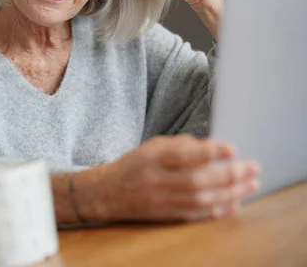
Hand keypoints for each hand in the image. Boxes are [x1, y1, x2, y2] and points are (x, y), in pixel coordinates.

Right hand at [75, 135, 259, 221]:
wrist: (108, 192)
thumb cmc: (135, 165)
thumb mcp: (152, 146)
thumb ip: (180, 145)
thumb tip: (212, 146)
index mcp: (152, 158)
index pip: (183, 154)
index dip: (208, 151)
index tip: (231, 148)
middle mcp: (156, 180)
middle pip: (197, 180)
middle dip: (229, 175)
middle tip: (252, 168)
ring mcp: (161, 200)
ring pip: (200, 199)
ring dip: (230, 193)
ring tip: (250, 185)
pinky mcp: (165, 215)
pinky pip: (195, 214)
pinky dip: (216, 210)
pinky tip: (233, 204)